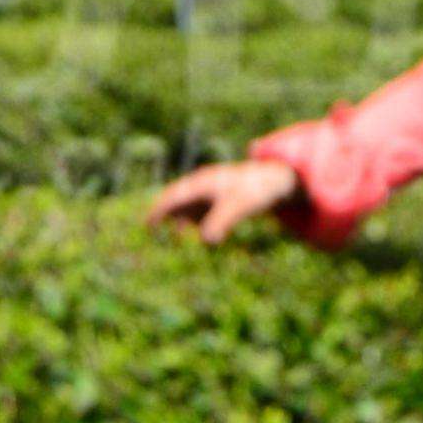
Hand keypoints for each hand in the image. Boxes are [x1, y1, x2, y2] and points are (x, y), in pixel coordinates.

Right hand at [146, 158, 300, 244]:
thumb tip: (206, 241)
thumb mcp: (237, 207)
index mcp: (201, 183)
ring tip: (176, 237)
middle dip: (164, 214)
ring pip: (186, 206)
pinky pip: (198, 210)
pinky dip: (192, 221)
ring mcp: (209, 192)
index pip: (173, 197)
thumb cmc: (253, 192)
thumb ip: (220, 223)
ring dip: (178, 219)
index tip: (148, 225)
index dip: (158, 211)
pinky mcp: (218, 199)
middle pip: (176, 200)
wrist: (275, 180)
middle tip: (151, 229)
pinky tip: (192, 232)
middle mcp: (201, 185)